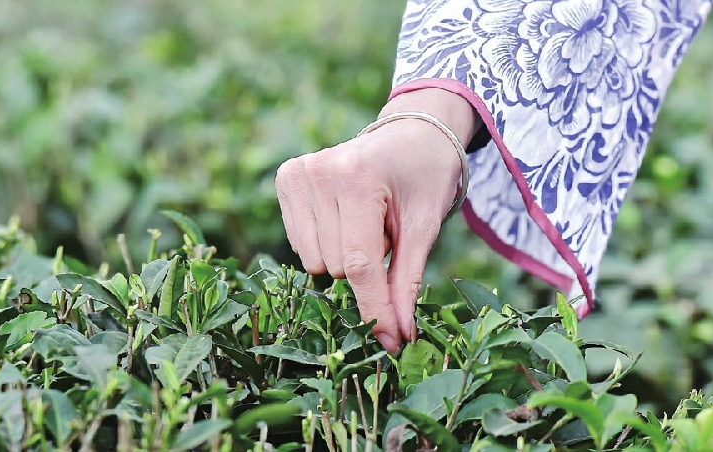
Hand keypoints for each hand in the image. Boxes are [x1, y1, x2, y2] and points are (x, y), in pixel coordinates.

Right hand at [275, 88, 477, 352]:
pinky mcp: (287, 177)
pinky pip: (301, 244)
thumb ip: (407, 282)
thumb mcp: (424, 228)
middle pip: (335, 267)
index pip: (358, 263)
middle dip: (366, 269)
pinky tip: (345, 217)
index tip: (389, 341)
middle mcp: (320, 172)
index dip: (375, 309)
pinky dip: (326, 244)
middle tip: (387, 235)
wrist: (412, 135)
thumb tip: (398, 336)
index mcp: (358, 178)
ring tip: (367, 223)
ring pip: (314, 261)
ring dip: (345, 257)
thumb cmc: (425, 179)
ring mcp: (298, 172)